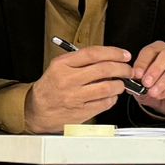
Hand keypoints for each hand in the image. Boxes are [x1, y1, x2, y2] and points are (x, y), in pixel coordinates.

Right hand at [23, 45, 137, 132]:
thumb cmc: (50, 87)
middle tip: (128, 70)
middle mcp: (68, 80)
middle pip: (104, 69)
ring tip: (120, 84)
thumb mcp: (59, 67)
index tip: (123, 54)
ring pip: (107, 87)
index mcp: (62, 65)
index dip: (113, 53)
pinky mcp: (81, 112)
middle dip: (122, 68)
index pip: (93, 53)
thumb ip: (81, 61)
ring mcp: (75, 97)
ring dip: (120, 85)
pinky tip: (111, 95)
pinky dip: (112, 98)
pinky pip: (104, 103)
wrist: (36, 110)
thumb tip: (109, 57)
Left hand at [130, 40, 164, 117]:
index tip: (136, 74)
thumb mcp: (139, 83)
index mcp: (158, 50)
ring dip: (163, 81)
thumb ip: (135, 80)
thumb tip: (132, 79)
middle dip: (156, 69)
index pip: (151, 50)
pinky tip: (160, 95)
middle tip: (146, 83)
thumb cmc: (151, 87)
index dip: (143, 62)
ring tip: (152, 92)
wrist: (164, 102)